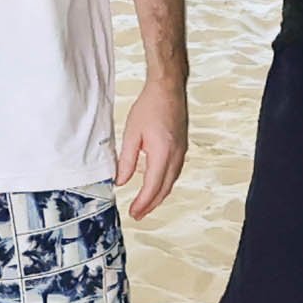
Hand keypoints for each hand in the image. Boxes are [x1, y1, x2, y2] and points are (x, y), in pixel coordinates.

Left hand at [116, 79, 188, 218]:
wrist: (168, 88)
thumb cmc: (150, 105)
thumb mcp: (132, 134)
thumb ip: (126, 160)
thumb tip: (120, 180)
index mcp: (163, 153)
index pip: (152, 186)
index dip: (143, 202)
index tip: (134, 212)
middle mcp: (176, 155)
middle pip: (164, 188)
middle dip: (151, 204)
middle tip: (138, 214)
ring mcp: (182, 151)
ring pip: (171, 181)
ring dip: (159, 195)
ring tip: (146, 204)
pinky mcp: (182, 147)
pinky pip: (174, 172)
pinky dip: (165, 183)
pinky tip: (157, 184)